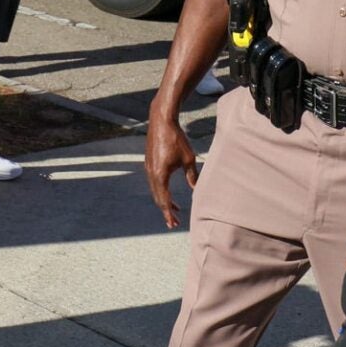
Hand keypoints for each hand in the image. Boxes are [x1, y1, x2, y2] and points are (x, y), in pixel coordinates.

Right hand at [144, 112, 200, 228]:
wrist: (161, 122)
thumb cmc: (176, 139)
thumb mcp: (188, 159)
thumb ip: (192, 177)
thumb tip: (197, 192)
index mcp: (160, 176)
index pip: (164, 201)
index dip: (169, 214)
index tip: (173, 224)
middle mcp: (151, 174)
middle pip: (158, 199)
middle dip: (167, 211)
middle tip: (175, 223)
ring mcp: (148, 168)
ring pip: (155, 191)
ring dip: (164, 201)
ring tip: (176, 210)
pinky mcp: (149, 163)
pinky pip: (154, 182)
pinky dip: (161, 191)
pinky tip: (169, 193)